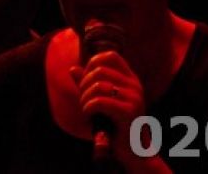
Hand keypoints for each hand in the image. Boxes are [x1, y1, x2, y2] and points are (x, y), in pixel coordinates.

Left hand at [71, 50, 147, 169]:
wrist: (135, 151)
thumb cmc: (116, 125)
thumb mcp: (102, 102)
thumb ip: (88, 85)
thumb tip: (72, 69)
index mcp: (130, 80)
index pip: (110, 56)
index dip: (92, 64)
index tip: (86, 81)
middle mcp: (135, 85)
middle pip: (99, 70)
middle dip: (84, 84)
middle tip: (83, 99)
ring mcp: (134, 98)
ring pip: (98, 85)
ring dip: (84, 98)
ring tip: (86, 109)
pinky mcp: (129, 112)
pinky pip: (99, 101)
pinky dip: (88, 108)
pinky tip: (89, 116)